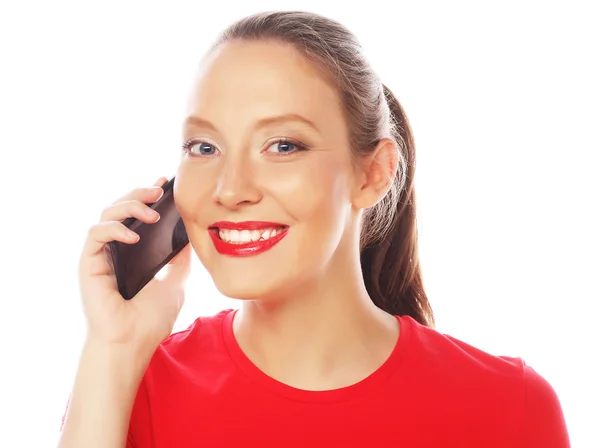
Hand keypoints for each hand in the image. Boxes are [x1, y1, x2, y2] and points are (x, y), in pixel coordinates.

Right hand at [77, 177, 191, 349]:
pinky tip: (133, 236)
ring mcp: (101, 255)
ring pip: (106, 214)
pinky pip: (96, 234)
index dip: (148, 196)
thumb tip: (191, 235)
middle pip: (121, 208)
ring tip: (151, 212)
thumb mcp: (176, 282)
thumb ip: (179, 258)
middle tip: (159, 190)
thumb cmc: (150, 319)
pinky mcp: (89, 263)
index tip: (166, 184)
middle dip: (139, 193)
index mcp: (133, 252)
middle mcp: (115, 250)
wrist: (132, 344)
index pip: (138, 215)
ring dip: (129, 206)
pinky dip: (114, 229)